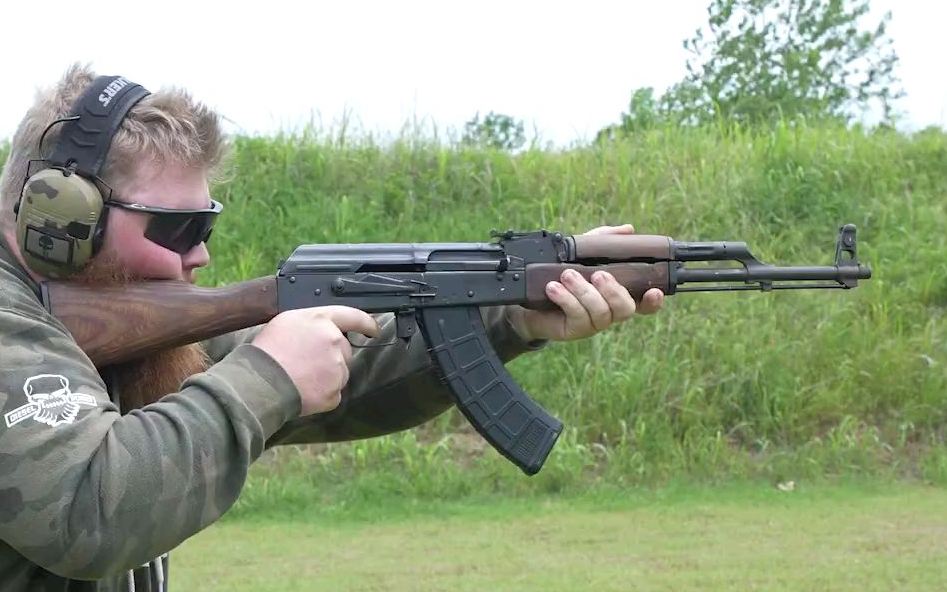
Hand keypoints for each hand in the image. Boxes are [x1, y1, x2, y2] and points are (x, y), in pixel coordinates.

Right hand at [251, 306, 379, 414]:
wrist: (259, 382)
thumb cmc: (266, 351)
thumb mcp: (287, 322)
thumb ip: (312, 323)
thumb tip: (322, 330)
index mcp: (321, 320)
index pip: (353, 316)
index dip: (367, 323)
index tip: (374, 329)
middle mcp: (333, 341)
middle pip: (344, 349)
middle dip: (332, 356)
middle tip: (306, 362)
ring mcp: (336, 367)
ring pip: (340, 372)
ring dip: (326, 375)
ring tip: (300, 376)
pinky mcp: (334, 391)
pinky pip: (333, 392)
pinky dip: (322, 394)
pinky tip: (303, 390)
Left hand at [506, 224, 663, 341]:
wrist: (532, 298)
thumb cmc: (563, 274)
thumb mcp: (582, 253)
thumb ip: (605, 241)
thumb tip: (628, 230)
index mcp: (617, 295)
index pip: (643, 304)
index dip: (653, 301)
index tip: (654, 291)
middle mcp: (609, 312)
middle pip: (625, 309)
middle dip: (614, 291)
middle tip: (598, 275)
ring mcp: (593, 323)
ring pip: (600, 312)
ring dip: (584, 291)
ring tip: (567, 275)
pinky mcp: (574, 330)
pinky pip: (577, 316)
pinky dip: (566, 299)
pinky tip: (554, 288)